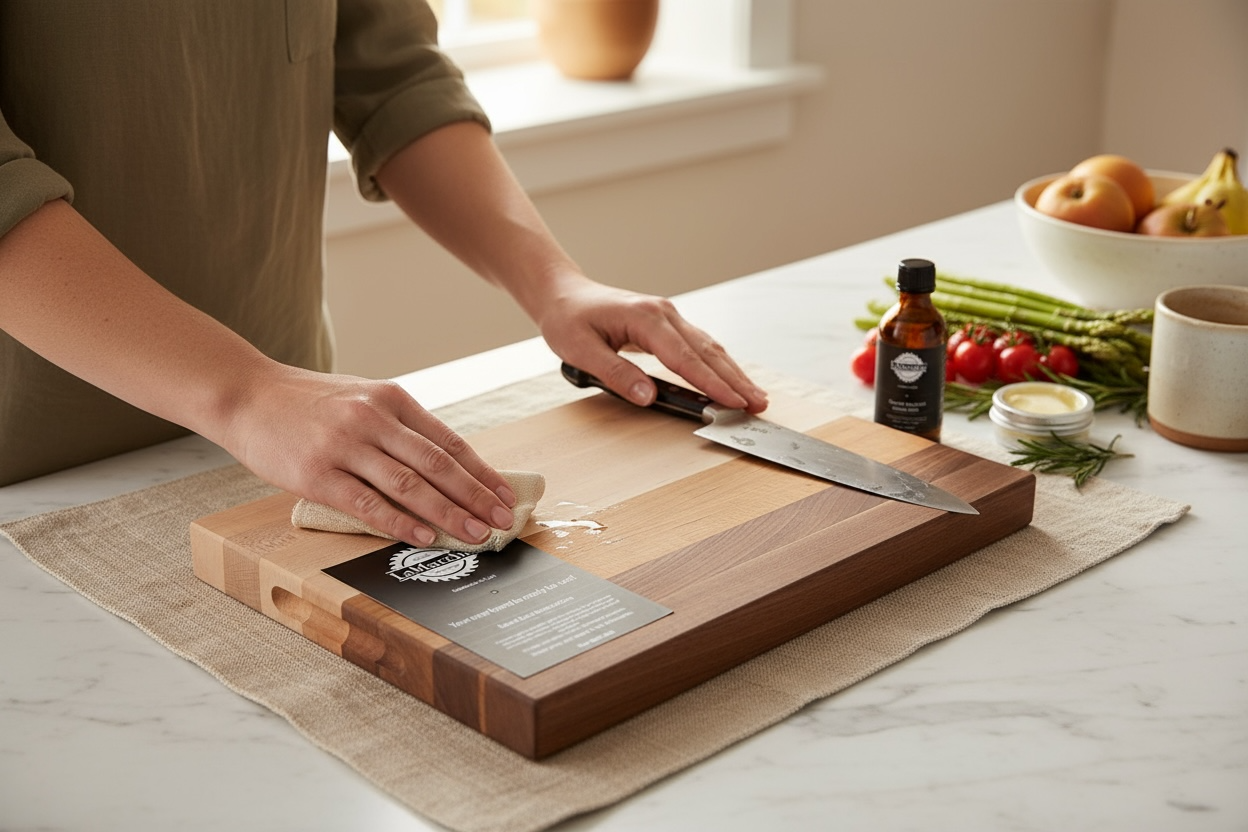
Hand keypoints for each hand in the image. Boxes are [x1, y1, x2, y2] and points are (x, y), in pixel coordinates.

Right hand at [221, 364, 516, 547]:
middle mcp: (373, 419)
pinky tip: (423, 536)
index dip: (481, 472)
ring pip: (409, 484)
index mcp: (391, 400)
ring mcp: (345, 446)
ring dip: (448, 513)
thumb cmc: (309, 402)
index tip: (505, 495)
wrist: (247, 394)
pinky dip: (399, 522)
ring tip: (475, 533)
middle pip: (438, 464)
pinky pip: (367, 503)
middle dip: (475, 496)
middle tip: (502, 520)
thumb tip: (446, 467)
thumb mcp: (362, 398)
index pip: (449, 441)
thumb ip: (400, 427)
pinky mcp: (317, 474)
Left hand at [535, 275, 768, 412]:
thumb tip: (648, 397)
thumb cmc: (568, 319)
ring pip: (709, 347)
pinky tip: (730, 378)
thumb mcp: (580, 350)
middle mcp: (665, 313)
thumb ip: (616, 373)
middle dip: (735, 380)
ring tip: (754, 396)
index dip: (712, 383)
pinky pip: (699, 345)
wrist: (562, 294)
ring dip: (732, 373)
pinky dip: (718, 364)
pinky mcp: (667, 323)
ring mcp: (669, 316)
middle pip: (708, 352)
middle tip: (758, 405)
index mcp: (646, 318)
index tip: (734, 402)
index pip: (685, 358)